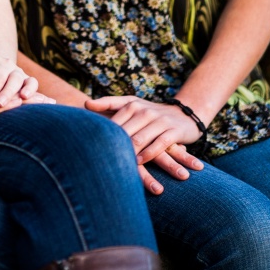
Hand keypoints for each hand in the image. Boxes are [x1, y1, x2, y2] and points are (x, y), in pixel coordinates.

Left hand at [85, 95, 203, 192]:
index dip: (100, 129)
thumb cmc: (151, 113)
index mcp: (131, 104)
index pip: (111, 117)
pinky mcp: (173, 131)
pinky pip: (159, 144)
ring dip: (129, 153)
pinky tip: (139, 163)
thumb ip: (109, 104)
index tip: (85, 140)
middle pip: (124, 130)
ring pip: (140, 138)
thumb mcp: (131, 105)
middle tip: (98, 159)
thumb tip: (85, 104)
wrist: (184, 115)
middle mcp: (144, 110)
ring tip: (118, 165)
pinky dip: (148, 154)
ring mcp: (159, 120)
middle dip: (113, 145)